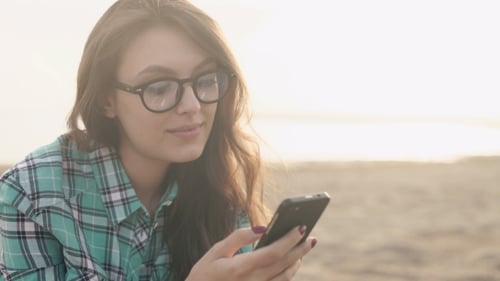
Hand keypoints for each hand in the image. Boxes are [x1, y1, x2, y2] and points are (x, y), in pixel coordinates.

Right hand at [186, 226, 316, 280]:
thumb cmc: (204, 275)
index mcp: (240, 268)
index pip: (273, 252)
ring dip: (297, 262)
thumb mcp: (215, 251)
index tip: (300, 227)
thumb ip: (238, 237)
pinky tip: (291, 264)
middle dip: (300, 249)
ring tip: (303, 248)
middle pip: (284, 264)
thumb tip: (261, 228)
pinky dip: (289, 274)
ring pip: (286, 277)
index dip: (289, 240)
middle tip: (311, 237)